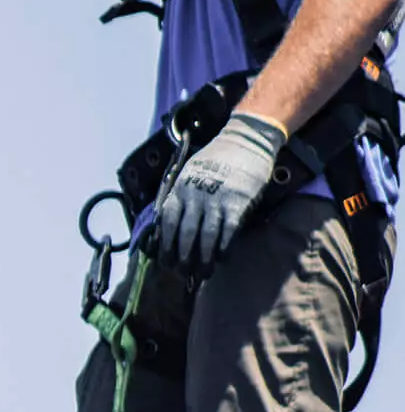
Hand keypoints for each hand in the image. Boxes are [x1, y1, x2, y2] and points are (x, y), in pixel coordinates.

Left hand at [156, 112, 286, 272]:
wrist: (245, 138)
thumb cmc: (215, 159)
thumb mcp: (188, 174)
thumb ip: (179, 198)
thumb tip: (167, 227)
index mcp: (180, 190)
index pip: (167, 223)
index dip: (164, 245)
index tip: (164, 261)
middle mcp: (195, 196)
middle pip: (184, 235)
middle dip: (182, 258)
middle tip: (182, 273)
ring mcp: (216, 199)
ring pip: (205, 237)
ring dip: (203, 258)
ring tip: (203, 272)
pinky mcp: (237, 202)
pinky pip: (227, 231)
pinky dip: (223, 247)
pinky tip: (222, 257)